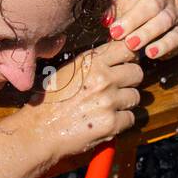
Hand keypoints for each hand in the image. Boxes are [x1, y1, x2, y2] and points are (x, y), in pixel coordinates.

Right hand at [25, 38, 142, 162]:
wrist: (39, 129)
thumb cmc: (49, 100)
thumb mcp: (67, 70)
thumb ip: (91, 63)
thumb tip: (113, 58)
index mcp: (91, 62)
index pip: (126, 49)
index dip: (130, 56)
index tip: (127, 62)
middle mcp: (103, 78)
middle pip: (137, 72)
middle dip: (131, 80)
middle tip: (120, 87)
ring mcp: (109, 101)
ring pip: (136, 96)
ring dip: (127, 102)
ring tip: (111, 106)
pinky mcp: (112, 124)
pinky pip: (131, 118)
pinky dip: (123, 121)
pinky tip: (109, 120)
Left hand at [105, 0, 177, 60]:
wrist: (169, 24)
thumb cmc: (138, 16)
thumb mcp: (126, 9)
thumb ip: (115, 11)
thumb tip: (105, 20)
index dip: (124, 6)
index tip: (110, 24)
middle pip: (151, 4)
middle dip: (132, 20)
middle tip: (117, 34)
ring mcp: (174, 13)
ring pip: (164, 20)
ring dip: (146, 33)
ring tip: (131, 45)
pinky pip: (175, 37)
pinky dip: (162, 46)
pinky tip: (150, 53)